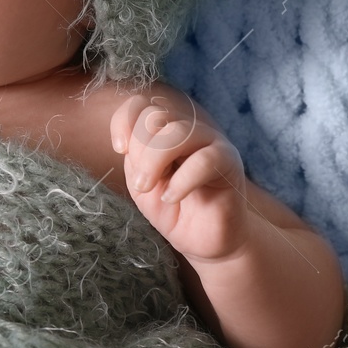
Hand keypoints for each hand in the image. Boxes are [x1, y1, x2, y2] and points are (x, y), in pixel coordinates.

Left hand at [110, 92, 250, 264]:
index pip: (141, 105)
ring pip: (178, 131)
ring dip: (154, 162)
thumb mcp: (142, 184)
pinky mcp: (228, 161)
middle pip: (156, 116)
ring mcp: (210, 142)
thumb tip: (129, 140)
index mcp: (164, 131)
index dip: (124, 121)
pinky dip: (181, 180)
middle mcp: (188, 129)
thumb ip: (135, 158)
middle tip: (141, 184)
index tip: (119, 149)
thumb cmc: (173, 211)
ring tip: (149, 190)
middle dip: (140, 150)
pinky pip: (204, 159)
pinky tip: (172, 198)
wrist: (205, 242)